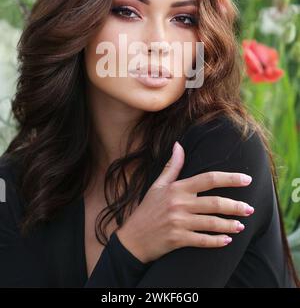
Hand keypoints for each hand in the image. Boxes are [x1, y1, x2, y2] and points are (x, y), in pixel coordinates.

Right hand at [116, 141, 254, 263]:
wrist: (133, 239)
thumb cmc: (147, 209)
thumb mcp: (158, 185)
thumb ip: (172, 166)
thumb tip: (179, 144)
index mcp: (177, 188)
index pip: (208, 179)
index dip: (229, 178)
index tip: (246, 179)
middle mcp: (179, 204)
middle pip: (214, 203)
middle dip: (236, 206)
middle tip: (250, 208)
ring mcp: (179, 223)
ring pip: (212, 223)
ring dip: (230, 225)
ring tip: (241, 225)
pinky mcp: (178, 239)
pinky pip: (203, 241)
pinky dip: (217, 241)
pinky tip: (228, 241)